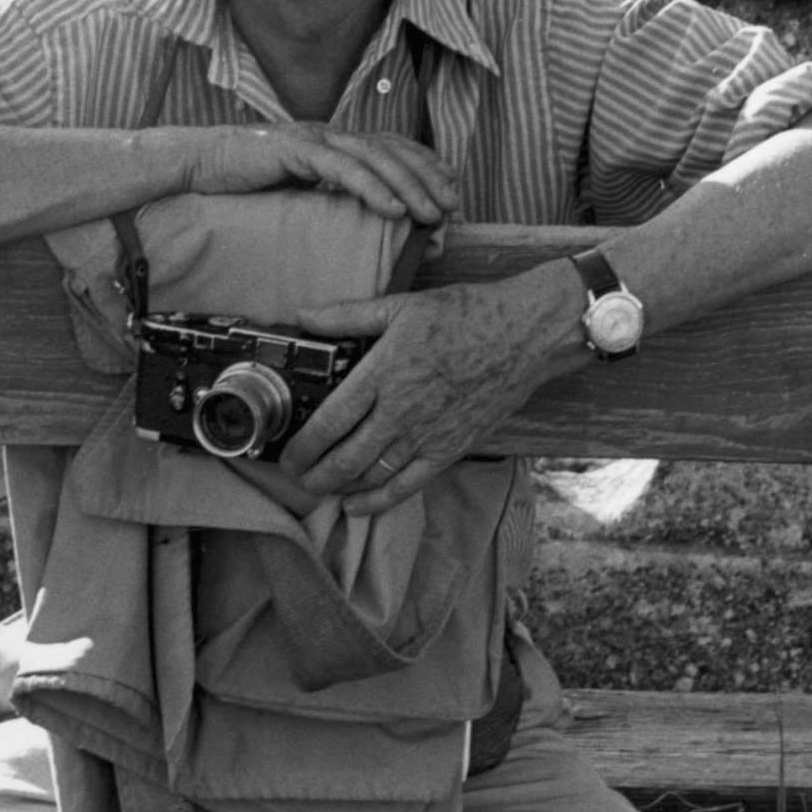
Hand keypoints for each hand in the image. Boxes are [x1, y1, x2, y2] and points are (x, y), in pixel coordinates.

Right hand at [180, 123, 456, 225]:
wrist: (197, 169)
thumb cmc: (242, 186)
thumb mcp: (298, 196)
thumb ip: (329, 203)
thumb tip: (363, 227)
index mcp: (333, 144)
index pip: (392, 148)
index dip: (426, 166)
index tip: (451, 192)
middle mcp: (330, 136)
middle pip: (393, 150)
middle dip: (428, 178)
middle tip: (453, 207)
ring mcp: (314, 139)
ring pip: (375, 157)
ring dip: (408, 185)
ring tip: (431, 213)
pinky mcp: (295, 149)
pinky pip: (342, 168)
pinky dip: (371, 187)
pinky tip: (392, 209)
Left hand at [280, 267, 583, 511]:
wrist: (525, 334)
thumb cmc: (466, 315)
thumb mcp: (401, 306)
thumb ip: (348, 315)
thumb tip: (305, 316)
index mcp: (384, 374)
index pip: (329, 421)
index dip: (301, 446)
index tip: (286, 455)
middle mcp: (401, 411)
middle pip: (344, 458)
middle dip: (314, 475)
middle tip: (296, 477)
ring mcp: (427, 435)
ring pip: (372, 476)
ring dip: (340, 488)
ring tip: (320, 489)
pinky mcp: (450, 448)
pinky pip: (408, 485)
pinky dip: (378, 501)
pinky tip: (358, 505)